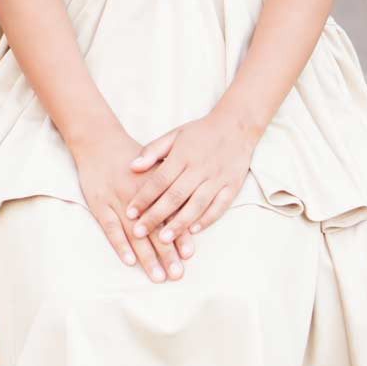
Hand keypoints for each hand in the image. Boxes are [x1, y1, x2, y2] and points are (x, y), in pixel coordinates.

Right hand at [69, 125, 196, 282]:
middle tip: (178, 274)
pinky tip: (129, 261)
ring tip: (158, 276)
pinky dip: (120, 244)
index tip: (190, 254)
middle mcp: (139, 195)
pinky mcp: (99, 204)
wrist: (99, 141)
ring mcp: (117, 201)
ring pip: (135, 233)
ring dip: (147, 256)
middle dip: (167, 253)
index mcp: (155, 185)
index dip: (180, 233)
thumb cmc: (131, 156)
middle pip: (156, 228)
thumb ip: (172, 183)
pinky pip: (110, 228)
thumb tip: (192, 203)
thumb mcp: (156, 162)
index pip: (171, 213)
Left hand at [124, 108, 258, 245]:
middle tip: (139, 232)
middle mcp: (200, 168)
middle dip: (156, 216)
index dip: (144, 197)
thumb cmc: (200, 132)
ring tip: (164, 240)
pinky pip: (220, 206)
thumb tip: (132, 167)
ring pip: (197, 205)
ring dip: (180, 223)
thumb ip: (153, 150)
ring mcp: (218, 178)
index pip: (160, 180)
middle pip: (175, 196)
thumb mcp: (175, 135)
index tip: (130, 213)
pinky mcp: (233, 186)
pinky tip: (193, 231)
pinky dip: (207, 219)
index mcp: (183, 155)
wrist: (236, 126)